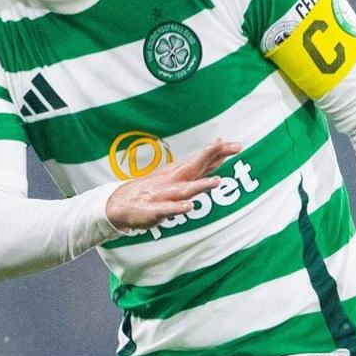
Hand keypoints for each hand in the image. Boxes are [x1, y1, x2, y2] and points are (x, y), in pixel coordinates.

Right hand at [105, 140, 238, 228]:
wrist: (121, 203)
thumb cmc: (154, 189)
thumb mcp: (176, 175)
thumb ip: (199, 167)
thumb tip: (220, 151)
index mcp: (178, 172)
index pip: (202, 160)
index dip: (217, 152)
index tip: (235, 144)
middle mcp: (173, 180)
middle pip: (195, 167)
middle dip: (211, 157)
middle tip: (226, 148)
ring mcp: (163, 194)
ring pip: (185, 189)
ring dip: (200, 185)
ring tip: (216, 182)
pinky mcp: (154, 210)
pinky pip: (168, 209)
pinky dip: (178, 207)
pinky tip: (190, 206)